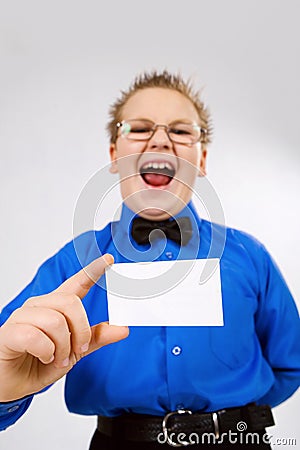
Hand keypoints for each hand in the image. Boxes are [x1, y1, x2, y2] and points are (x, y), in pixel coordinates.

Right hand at [0, 254, 128, 401]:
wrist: (10, 385)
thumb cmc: (37, 364)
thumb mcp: (73, 352)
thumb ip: (95, 338)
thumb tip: (122, 329)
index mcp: (55, 308)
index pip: (76, 283)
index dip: (93, 270)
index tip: (109, 259)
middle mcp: (39, 307)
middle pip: (70, 303)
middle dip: (80, 330)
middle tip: (77, 349)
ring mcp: (22, 317)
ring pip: (55, 321)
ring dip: (62, 347)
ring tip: (57, 358)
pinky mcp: (9, 332)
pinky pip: (35, 336)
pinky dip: (46, 352)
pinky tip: (43, 357)